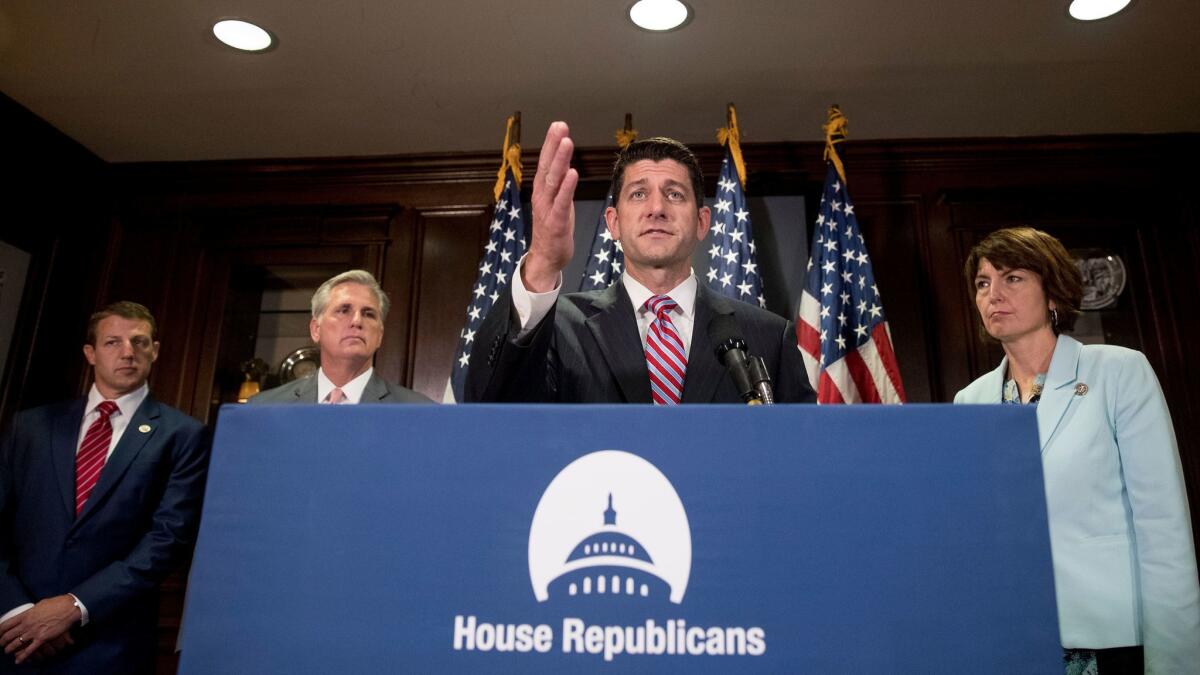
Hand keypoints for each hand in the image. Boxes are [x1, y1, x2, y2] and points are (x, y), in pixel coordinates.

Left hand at [0, 595, 79, 664]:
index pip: (6, 624)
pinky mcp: (42, 638)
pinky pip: (29, 650)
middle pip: (8, 635)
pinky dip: (22, 657)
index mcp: (25, 615)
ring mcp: (34, 632)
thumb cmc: (56, 604)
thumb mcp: (39, 605)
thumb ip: (31, 612)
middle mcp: (27, 624)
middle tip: (1, 644)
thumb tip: (28, 614)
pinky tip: (18, 661)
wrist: (68, 608)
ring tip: (7, 651)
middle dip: (2, 642)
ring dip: (9, 649)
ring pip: (16, 644)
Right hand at [523, 121, 578, 291]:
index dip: (551, 143)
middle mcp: (542, 195)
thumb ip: (559, 180)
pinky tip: (573, 174)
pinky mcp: (555, 222)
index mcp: (542, 189)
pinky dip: (566, 188)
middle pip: (547, 166)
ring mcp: (547, 208)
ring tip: (567, 143)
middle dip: (553, 145)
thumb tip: (565, 158)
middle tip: (559, 126)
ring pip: (553, 181)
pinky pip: (561, 202)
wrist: (547, 256)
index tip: (558, 125)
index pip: (546, 161)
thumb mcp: (557, 198)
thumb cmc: (554, 225)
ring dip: (560, 161)